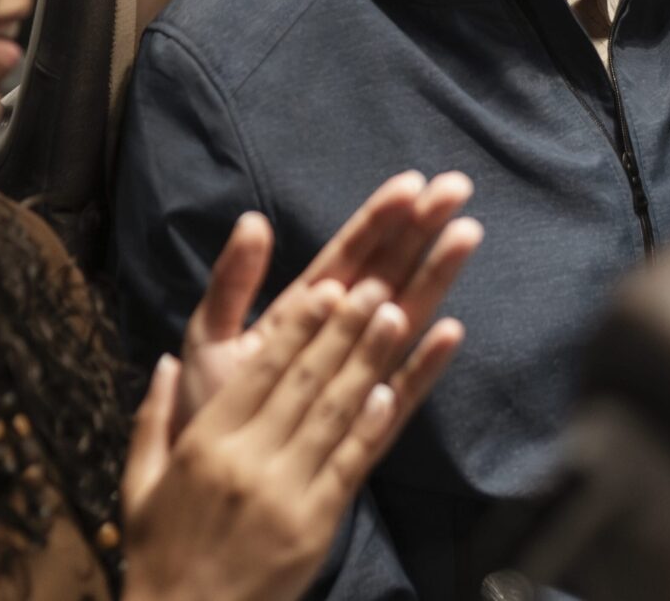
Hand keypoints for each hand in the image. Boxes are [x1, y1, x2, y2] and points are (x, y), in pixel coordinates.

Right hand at [122, 279, 461, 600]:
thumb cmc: (159, 555)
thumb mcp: (140, 484)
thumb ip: (150, 419)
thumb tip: (163, 363)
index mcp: (205, 443)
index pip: (260, 370)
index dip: (298, 326)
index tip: (327, 286)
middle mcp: (247, 460)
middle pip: (304, 380)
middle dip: (342, 327)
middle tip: (376, 281)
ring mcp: (285, 492)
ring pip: (333, 412)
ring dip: (367, 360)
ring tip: (395, 314)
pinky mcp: (315, 525)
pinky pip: (349, 464)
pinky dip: (372, 423)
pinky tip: (393, 389)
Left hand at [178, 173, 479, 430]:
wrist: (203, 488)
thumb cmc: (206, 410)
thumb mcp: (209, 337)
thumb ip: (232, 282)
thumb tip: (252, 221)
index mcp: (301, 311)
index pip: (347, 253)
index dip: (378, 218)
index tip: (413, 182)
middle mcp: (336, 338)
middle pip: (386, 272)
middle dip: (420, 230)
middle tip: (458, 188)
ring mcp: (353, 378)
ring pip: (402, 317)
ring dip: (433, 277)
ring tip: (466, 236)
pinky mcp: (361, 425)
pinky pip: (398, 390)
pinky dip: (423, 362)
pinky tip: (450, 332)